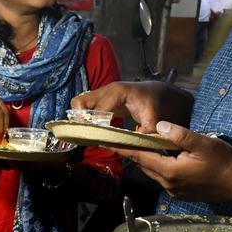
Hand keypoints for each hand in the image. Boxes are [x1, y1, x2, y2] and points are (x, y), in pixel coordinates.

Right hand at [71, 82, 192, 132]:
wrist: (151, 92)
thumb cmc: (151, 103)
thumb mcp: (152, 116)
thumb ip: (148, 128)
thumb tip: (138, 140)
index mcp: (117, 92)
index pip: (98, 110)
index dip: (96, 125)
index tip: (97, 138)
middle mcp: (105, 91)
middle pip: (80, 102)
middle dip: (81, 120)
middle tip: (88, 134)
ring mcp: (99, 94)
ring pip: (78, 104)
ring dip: (79, 119)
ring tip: (88, 132)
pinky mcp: (98, 100)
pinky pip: (83, 107)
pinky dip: (82, 118)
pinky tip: (91, 130)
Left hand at [116, 121, 231, 200]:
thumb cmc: (223, 161)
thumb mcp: (202, 142)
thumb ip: (178, 134)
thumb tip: (159, 127)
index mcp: (170, 171)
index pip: (140, 156)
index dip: (123, 148)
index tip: (106, 142)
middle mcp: (168, 184)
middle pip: (144, 165)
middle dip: (135, 152)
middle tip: (125, 138)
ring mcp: (174, 191)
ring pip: (153, 172)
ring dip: (148, 159)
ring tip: (144, 144)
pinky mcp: (180, 194)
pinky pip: (163, 178)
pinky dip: (159, 167)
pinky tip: (164, 157)